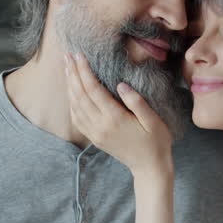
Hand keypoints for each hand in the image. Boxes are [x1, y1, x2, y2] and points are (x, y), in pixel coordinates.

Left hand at [65, 52, 173, 176]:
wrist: (149, 167)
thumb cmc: (156, 142)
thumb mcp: (153, 120)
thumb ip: (137, 102)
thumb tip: (120, 84)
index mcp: (115, 118)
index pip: (94, 90)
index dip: (84, 71)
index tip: (79, 55)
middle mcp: (101, 126)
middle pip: (80, 95)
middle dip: (73, 74)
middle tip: (67, 56)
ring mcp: (95, 133)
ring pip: (75, 106)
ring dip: (70, 86)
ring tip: (67, 69)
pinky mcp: (95, 138)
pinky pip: (77, 119)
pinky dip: (72, 103)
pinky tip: (71, 92)